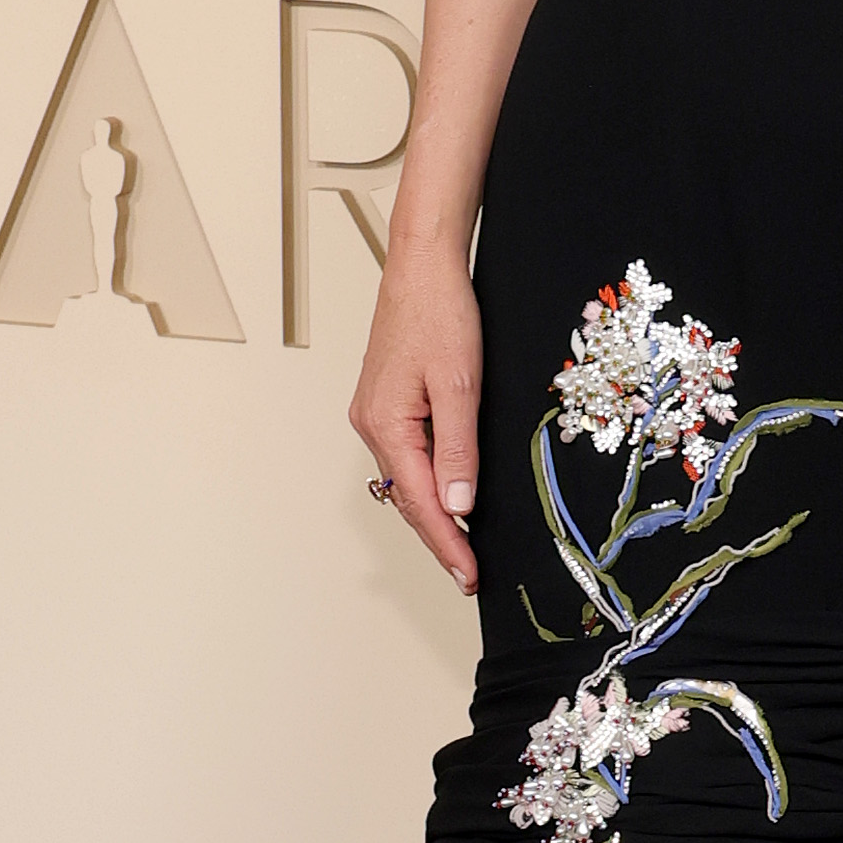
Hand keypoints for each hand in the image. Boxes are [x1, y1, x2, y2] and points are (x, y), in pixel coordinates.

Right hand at [349, 233, 484, 593]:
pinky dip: (428, 482)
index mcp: (386, 425)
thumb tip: (457, 507)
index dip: (448, 544)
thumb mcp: (460, 386)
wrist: (424, 267)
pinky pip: (407, 456)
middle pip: (407, 499)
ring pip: (406, 480)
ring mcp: (376, 414)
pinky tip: (449, 495)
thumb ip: (459, 451)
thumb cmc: (440, 314)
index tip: (469, 575)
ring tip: (463, 547)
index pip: (420, 503)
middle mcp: (372, 425)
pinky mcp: (387, 402)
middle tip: (469, 574)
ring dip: (433, 513)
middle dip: (441, 538)